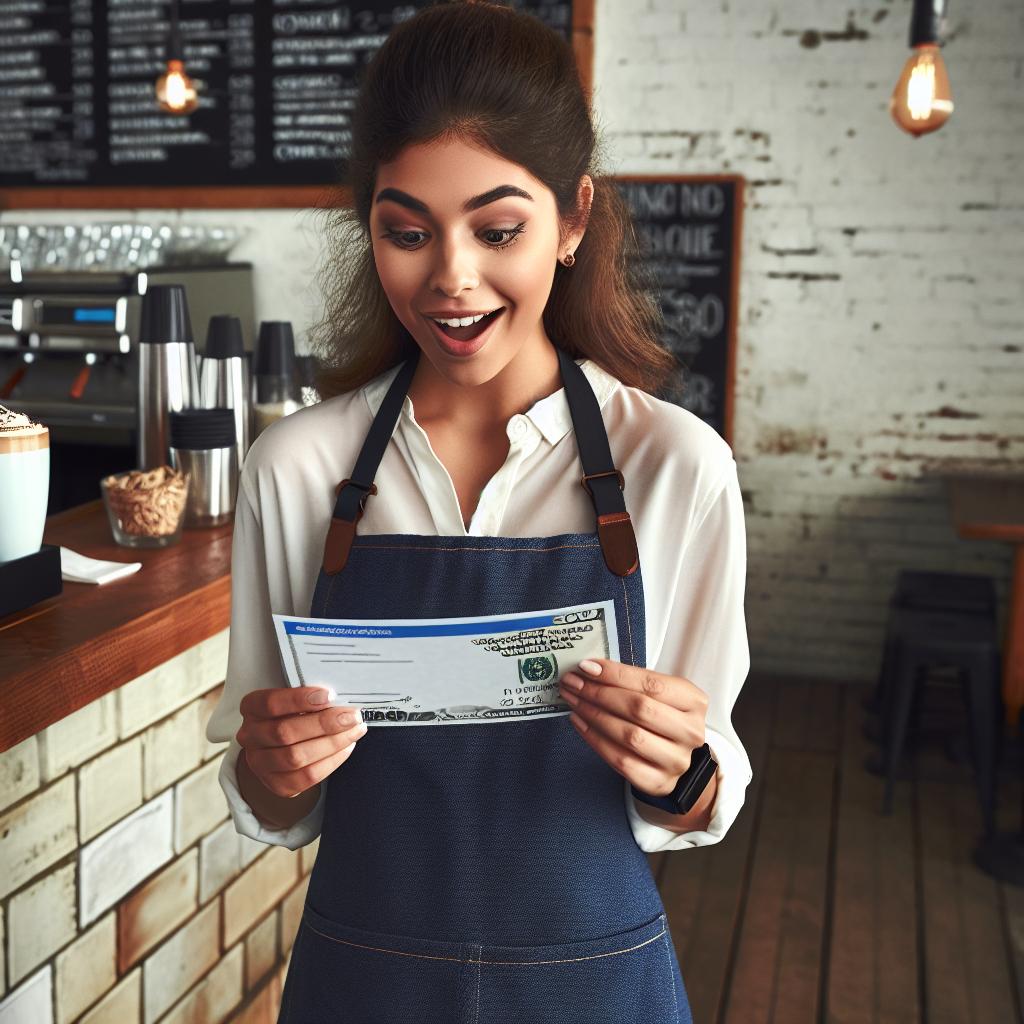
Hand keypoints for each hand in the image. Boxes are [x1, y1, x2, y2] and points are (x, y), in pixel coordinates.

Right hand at [236, 686, 366, 797]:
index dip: (300, 699)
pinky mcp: (276, 784)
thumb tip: (341, 699)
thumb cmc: (293, 714)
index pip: (271, 704)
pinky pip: (306, 777)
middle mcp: (250, 736)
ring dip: (332, 743)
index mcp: (252, 708)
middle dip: (325, 724)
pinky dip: (331, 761)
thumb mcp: (294, 700)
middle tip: (352, 716)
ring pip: (296, 757)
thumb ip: (311, 698)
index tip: (330, 695)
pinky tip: (346, 747)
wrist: (279, 747)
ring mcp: (260, 763)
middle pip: (285, 732)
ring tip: (355, 730)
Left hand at [559, 659, 708, 796]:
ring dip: (594, 715)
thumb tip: (589, 669)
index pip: (651, 684)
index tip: (586, 667)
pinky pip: (620, 760)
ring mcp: (676, 760)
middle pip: (639, 708)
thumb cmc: (662, 717)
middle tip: (573, 683)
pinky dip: (594, 739)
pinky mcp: (659, 782)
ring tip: (574, 701)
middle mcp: (690, 732)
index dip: (615, 674)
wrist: (674, 757)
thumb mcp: (658, 694)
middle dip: (599, 693)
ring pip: (629, 736)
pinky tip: (580, 723)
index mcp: (694, 701)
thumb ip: (630, 681)